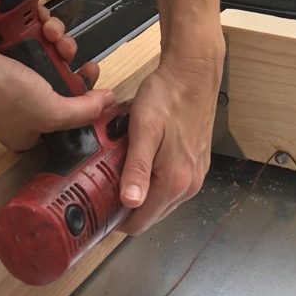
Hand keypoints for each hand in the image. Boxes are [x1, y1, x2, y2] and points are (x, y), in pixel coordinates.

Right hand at [0, 7, 114, 151]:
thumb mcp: (50, 112)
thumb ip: (83, 111)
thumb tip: (107, 102)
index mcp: (32, 130)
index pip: (69, 114)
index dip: (85, 94)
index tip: (90, 75)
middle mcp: (25, 105)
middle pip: (64, 78)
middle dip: (70, 58)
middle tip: (67, 49)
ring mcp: (16, 76)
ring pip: (53, 53)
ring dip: (57, 38)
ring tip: (51, 32)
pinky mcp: (10, 51)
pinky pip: (37, 37)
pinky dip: (42, 26)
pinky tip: (41, 21)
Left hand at [116, 53, 222, 235]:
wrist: (193, 72)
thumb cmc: (167, 96)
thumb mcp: (145, 129)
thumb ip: (138, 168)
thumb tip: (130, 203)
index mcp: (175, 180)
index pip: (141, 223)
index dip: (116, 220)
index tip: (97, 208)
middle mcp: (189, 184)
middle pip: (151, 214)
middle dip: (128, 205)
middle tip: (104, 184)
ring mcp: (196, 174)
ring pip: (161, 200)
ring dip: (141, 192)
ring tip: (122, 169)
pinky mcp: (198, 163)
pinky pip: (172, 185)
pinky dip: (155, 180)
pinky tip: (143, 160)